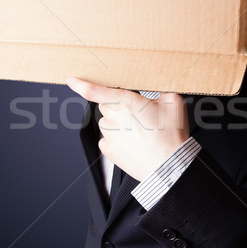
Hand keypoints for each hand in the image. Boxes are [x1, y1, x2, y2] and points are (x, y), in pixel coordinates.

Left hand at [67, 78, 189, 180]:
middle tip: (138, 116)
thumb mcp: (174, 104)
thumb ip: (162, 91)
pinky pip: (107, 140)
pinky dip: (116, 140)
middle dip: (118, 107)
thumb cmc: (170, 137)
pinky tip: (132, 143)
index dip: (81, 85)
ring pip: (107, 123)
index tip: (72, 81)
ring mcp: (109, 135)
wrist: (168, 166)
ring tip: (139, 134)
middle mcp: (114, 117)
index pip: (96, 91)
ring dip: (118, 125)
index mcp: (126, 102)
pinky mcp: (108, 150)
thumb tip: (159, 91)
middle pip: (106, 106)